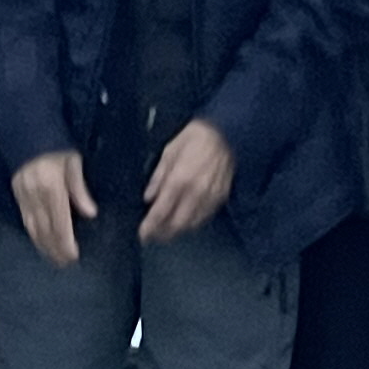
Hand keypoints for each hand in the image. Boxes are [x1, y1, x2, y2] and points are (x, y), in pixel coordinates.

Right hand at [12, 150, 97, 268]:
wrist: (25, 128)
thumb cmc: (55, 143)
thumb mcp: (73, 162)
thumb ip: (79, 190)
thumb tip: (90, 213)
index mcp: (51, 188)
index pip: (59, 223)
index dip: (65, 243)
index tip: (73, 256)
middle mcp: (34, 196)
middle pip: (44, 231)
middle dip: (54, 250)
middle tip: (65, 264)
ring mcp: (22, 196)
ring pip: (32, 228)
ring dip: (42, 246)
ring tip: (53, 258)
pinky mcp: (16, 194)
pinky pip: (24, 220)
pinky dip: (33, 234)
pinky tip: (40, 241)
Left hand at [141, 119, 236, 242]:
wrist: (226, 133)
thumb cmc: (194, 138)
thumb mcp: (169, 151)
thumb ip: (158, 176)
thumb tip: (149, 197)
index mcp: (179, 180)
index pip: (161, 212)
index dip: (150, 227)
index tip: (143, 235)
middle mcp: (194, 193)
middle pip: (176, 225)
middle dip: (163, 234)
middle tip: (153, 236)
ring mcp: (210, 197)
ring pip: (191, 225)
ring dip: (177, 231)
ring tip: (166, 231)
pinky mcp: (221, 198)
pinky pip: (204, 218)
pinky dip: (192, 223)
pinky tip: (185, 221)